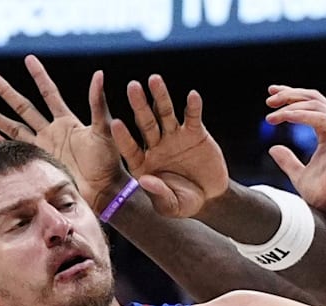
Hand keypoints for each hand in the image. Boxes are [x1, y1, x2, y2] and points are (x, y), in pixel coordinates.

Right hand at [0, 54, 126, 212]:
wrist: (104, 190)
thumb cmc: (109, 160)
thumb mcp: (103, 129)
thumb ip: (98, 103)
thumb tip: (99, 74)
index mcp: (67, 122)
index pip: (49, 93)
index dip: (39, 76)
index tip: (29, 59)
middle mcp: (52, 132)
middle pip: (24, 107)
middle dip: (7, 92)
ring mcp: (44, 148)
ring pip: (14, 128)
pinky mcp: (40, 165)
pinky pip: (17, 151)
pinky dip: (2, 143)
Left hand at [109, 74, 228, 218]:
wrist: (210, 196)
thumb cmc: (185, 203)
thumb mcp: (171, 205)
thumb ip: (158, 194)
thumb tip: (145, 180)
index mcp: (143, 163)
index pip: (130, 147)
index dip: (124, 137)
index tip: (115, 124)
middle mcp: (155, 146)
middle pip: (145, 123)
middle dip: (139, 105)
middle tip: (132, 87)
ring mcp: (174, 137)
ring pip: (165, 113)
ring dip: (161, 96)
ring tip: (154, 79)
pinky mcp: (194, 132)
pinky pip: (192, 117)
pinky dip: (193, 107)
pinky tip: (192, 96)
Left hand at [264, 86, 325, 217]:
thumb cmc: (324, 195)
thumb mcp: (299, 175)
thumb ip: (288, 161)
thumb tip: (273, 148)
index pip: (310, 105)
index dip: (291, 96)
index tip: (270, 95)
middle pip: (313, 99)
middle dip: (289, 95)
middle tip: (268, 100)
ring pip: (316, 105)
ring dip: (291, 105)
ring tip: (271, 114)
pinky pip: (321, 118)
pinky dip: (302, 116)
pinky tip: (285, 117)